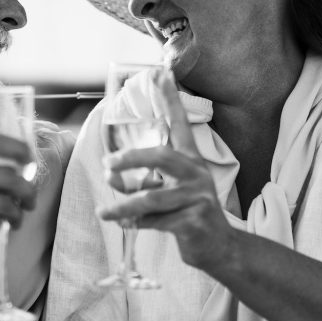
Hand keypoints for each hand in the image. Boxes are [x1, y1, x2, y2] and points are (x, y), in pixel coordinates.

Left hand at [98, 75, 235, 271]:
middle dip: (131, 159)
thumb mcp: (168, 190)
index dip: (170, 100)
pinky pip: (157, 220)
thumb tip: (110, 176)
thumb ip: (142, 180)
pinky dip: (137, 224)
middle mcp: (196, 174)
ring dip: (124, 206)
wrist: (218, 247)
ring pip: (153, 197)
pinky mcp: (194, 221)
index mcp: (190, 161)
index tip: (160, 73)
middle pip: (162, 157)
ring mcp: (197, 198)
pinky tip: (125, 225)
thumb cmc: (187, 214)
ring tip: (103, 213)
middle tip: (107, 165)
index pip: (180, 124)